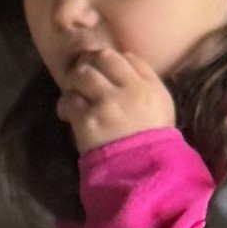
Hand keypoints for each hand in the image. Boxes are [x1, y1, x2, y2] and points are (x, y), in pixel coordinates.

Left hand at [58, 42, 177, 155]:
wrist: (142, 172)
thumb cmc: (151, 137)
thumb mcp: (161, 103)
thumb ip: (146, 77)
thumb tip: (123, 56)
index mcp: (146, 86)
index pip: (120, 56)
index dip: (103, 58)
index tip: (97, 68)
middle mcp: (127, 91)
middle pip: (99, 59)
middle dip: (86, 66)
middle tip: (81, 79)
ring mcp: (106, 106)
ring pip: (81, 76)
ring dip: (74, 83)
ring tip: (75, 95)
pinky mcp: (88, 122)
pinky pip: (69, 100)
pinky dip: (65, 105)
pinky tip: (68, 114)